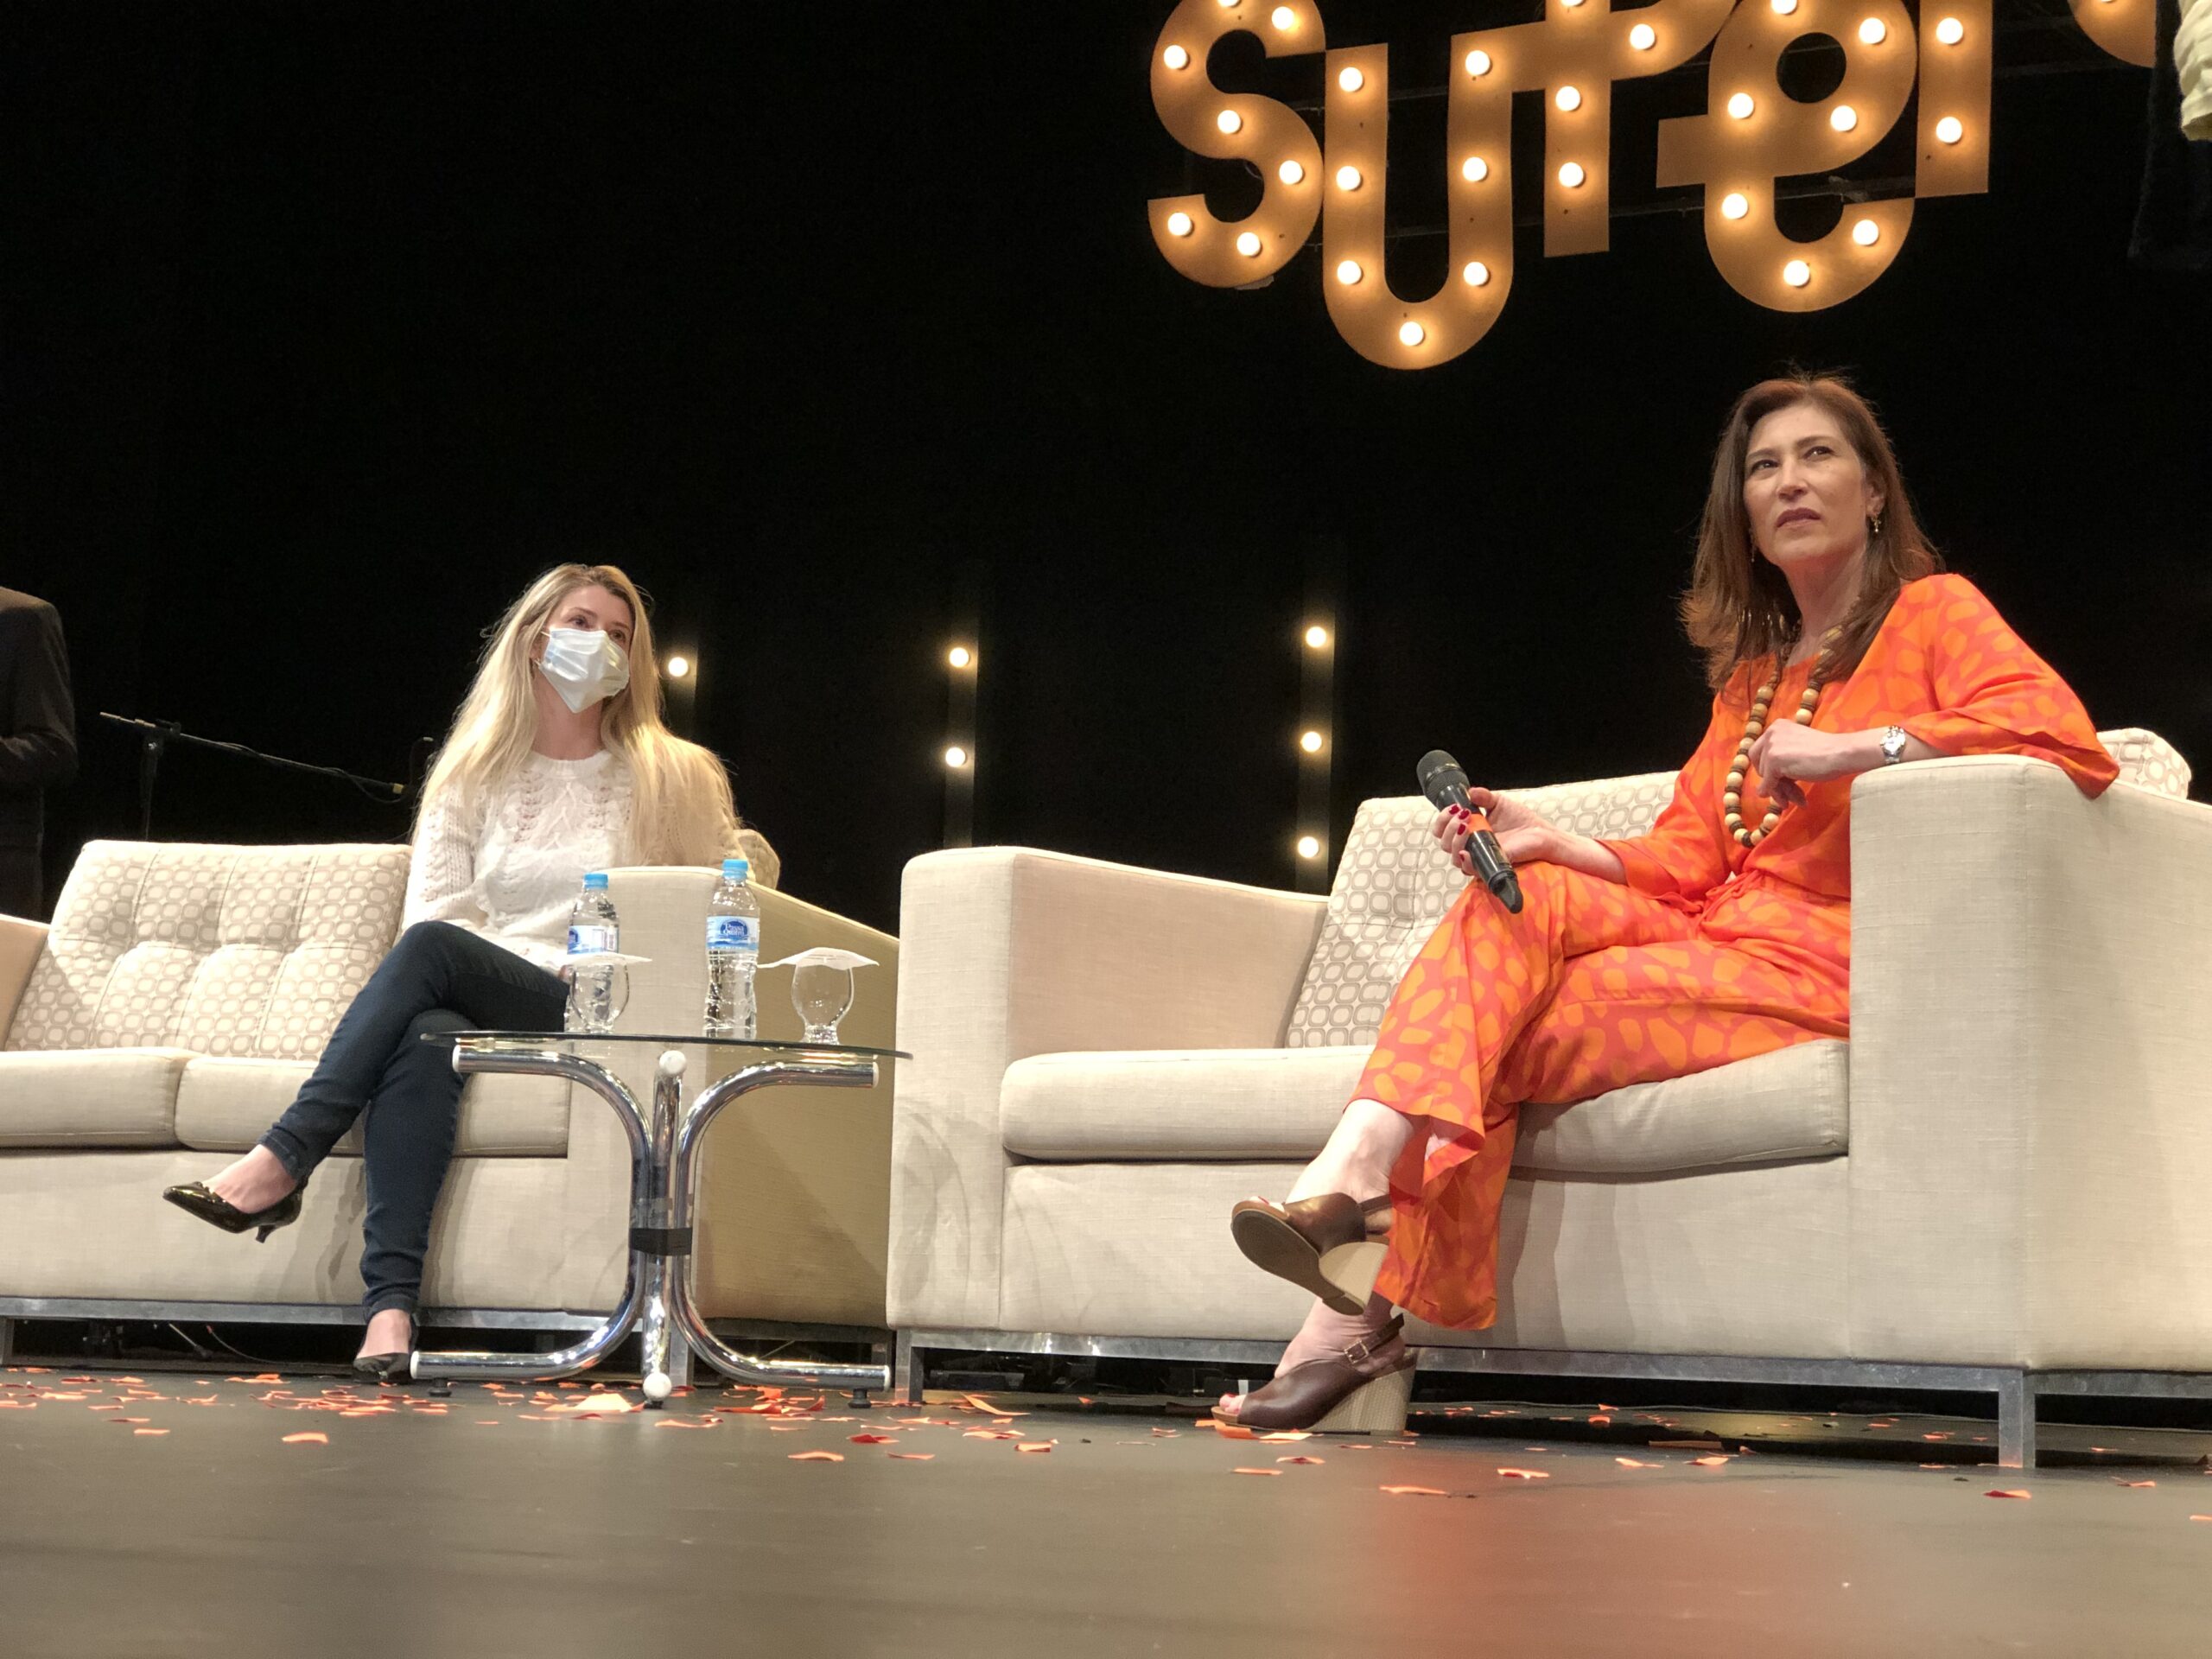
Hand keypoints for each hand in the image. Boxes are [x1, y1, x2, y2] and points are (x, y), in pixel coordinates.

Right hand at [1429, 790, 1557, 876]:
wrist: (1541, 833)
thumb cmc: (1521, 820)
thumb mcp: (1499, 802)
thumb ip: (1483, 796)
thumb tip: (1469, 791)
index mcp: (1469, 831)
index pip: (1444, 831)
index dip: (1442, 821)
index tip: (1452, 808)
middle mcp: (1471, 846)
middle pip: (1444, 844)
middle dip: (1447, 827)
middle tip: (1461, 814)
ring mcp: (1480, 857)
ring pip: (1454, 857)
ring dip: (1454, 840)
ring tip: (1466, 824)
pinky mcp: (1490, 865)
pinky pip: (1471, 869)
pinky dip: (1465, 860)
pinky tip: (1467, 849)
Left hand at [1743, 722, 1872, 808]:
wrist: (1841, 753)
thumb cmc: (1826, 753)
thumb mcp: (1797, 752)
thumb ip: (1780, 763)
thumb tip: (1761, 791)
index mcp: (1776, 727)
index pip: (1759, 753)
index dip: (1767, 771)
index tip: (1780, 782)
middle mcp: (1770, 733)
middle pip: (1760, 766)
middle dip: (1774, 783)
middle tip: (1788, 796)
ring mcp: (1771, 746)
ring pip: (1765, 778)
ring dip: (1781, 791)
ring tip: (1797, 798)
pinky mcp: (1774, 760)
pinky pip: (1768, 784)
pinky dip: (1777, 794)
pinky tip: (1793, 801)